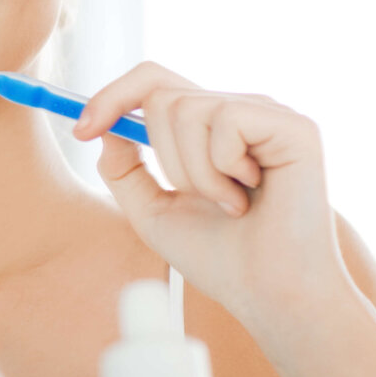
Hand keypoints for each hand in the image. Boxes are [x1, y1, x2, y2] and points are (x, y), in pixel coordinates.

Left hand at [73, 62, 348, 333]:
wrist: (268, 295)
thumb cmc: (219, 258)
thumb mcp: (153, 211)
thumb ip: (124, 170)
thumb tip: (105, 127)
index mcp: (208, 127)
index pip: (151, 82)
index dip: (110, 97)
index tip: (81, 131)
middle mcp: (237, 111)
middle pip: (161, 94)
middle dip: (164, 156)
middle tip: (198, 197)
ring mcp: (268, 114)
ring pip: (186, 108)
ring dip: (194, 171)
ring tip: (228, 203)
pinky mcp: (294, 127)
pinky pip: (226, 119)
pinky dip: (222, 168)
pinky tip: (249, 195)